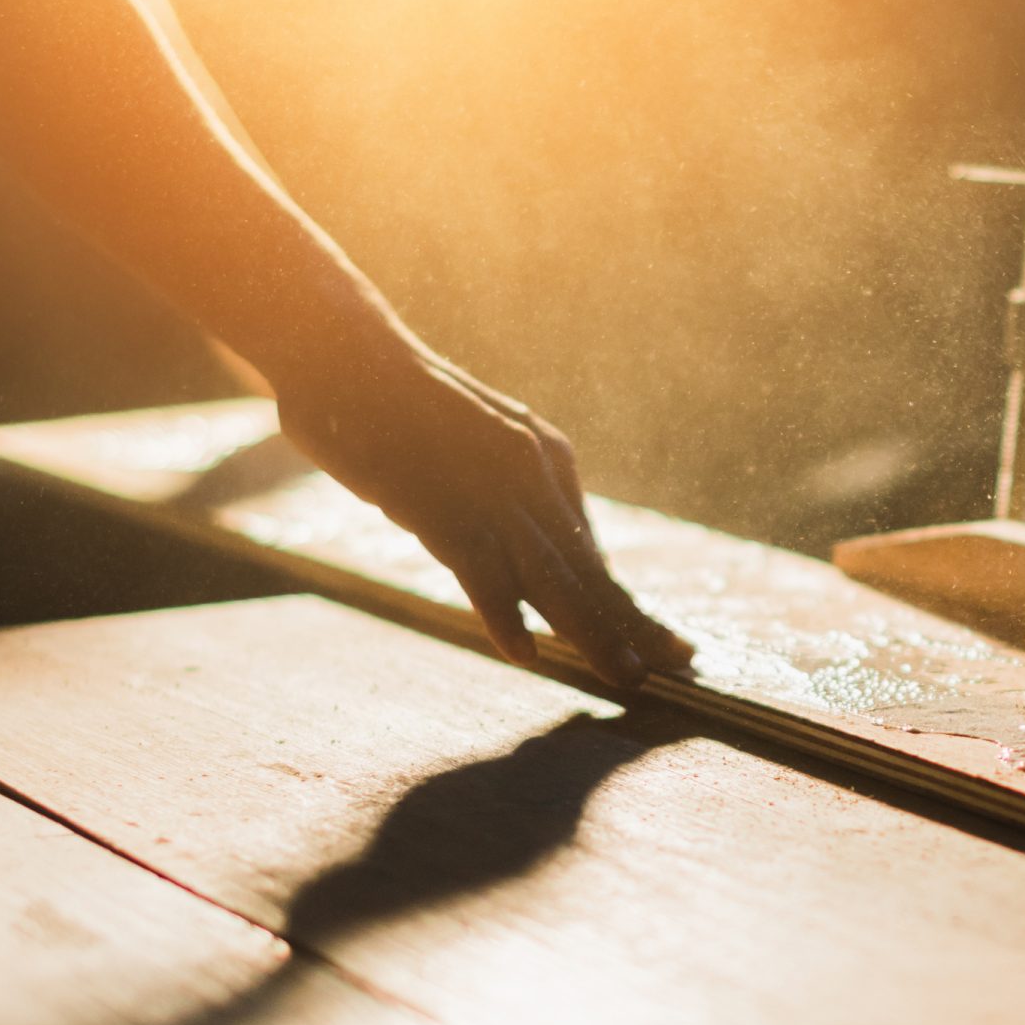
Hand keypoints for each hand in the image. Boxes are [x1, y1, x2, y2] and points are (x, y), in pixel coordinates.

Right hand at [270, 303, 693, 690]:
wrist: (343, 348)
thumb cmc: (398, 402)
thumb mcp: (474, 446)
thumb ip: (508, 491)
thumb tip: (536, 548)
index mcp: (544, 459)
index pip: (591, 551)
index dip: (628, 604)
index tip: (668, 644)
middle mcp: (531, 474)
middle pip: (589, 569)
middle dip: (633, 624)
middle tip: (680, 666)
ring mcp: (488, 490)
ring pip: (551, 576)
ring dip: (591, 631)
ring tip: (627, 676)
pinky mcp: (438, 501)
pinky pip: (477, 567)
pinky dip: (501, 612)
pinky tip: (524, 652)